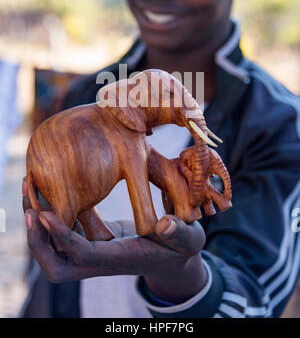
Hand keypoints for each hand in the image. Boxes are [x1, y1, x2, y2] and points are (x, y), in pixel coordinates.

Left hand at [22, 178, 206, 303]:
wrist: (172, 258)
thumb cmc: (182, 248)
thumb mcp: (189, 239)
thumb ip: (179, 232)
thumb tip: (164, 223)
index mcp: (120, 258)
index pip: (83, 255)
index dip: (62, 237)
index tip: (44, 214)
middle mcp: (99, 260)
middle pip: (54, 264)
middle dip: (37, 240)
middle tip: (29, 205)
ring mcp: (92, 251)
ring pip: (53, 247)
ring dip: (38, 221)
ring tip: (31, 186)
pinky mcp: (91, 239)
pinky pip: (63, 229)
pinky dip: (51, 211)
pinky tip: (51, 185)